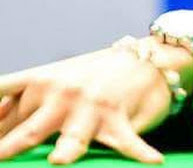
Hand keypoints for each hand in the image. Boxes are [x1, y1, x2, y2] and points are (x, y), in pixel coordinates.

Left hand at [0, 46, 172, 164]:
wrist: (148, 57)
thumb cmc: (94, 75)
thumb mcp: (55, 80)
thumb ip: (25, 101)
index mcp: (42, 82)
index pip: (3, 98)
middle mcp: (64, 94)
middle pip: (29, 133)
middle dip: (9, 149)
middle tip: (0, 158)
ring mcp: (92, 108)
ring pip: (73, 140)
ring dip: (66, 152)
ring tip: (60, 159)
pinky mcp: (119, 120)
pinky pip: (128, 143)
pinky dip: (141, 153)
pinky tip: (154, 161)